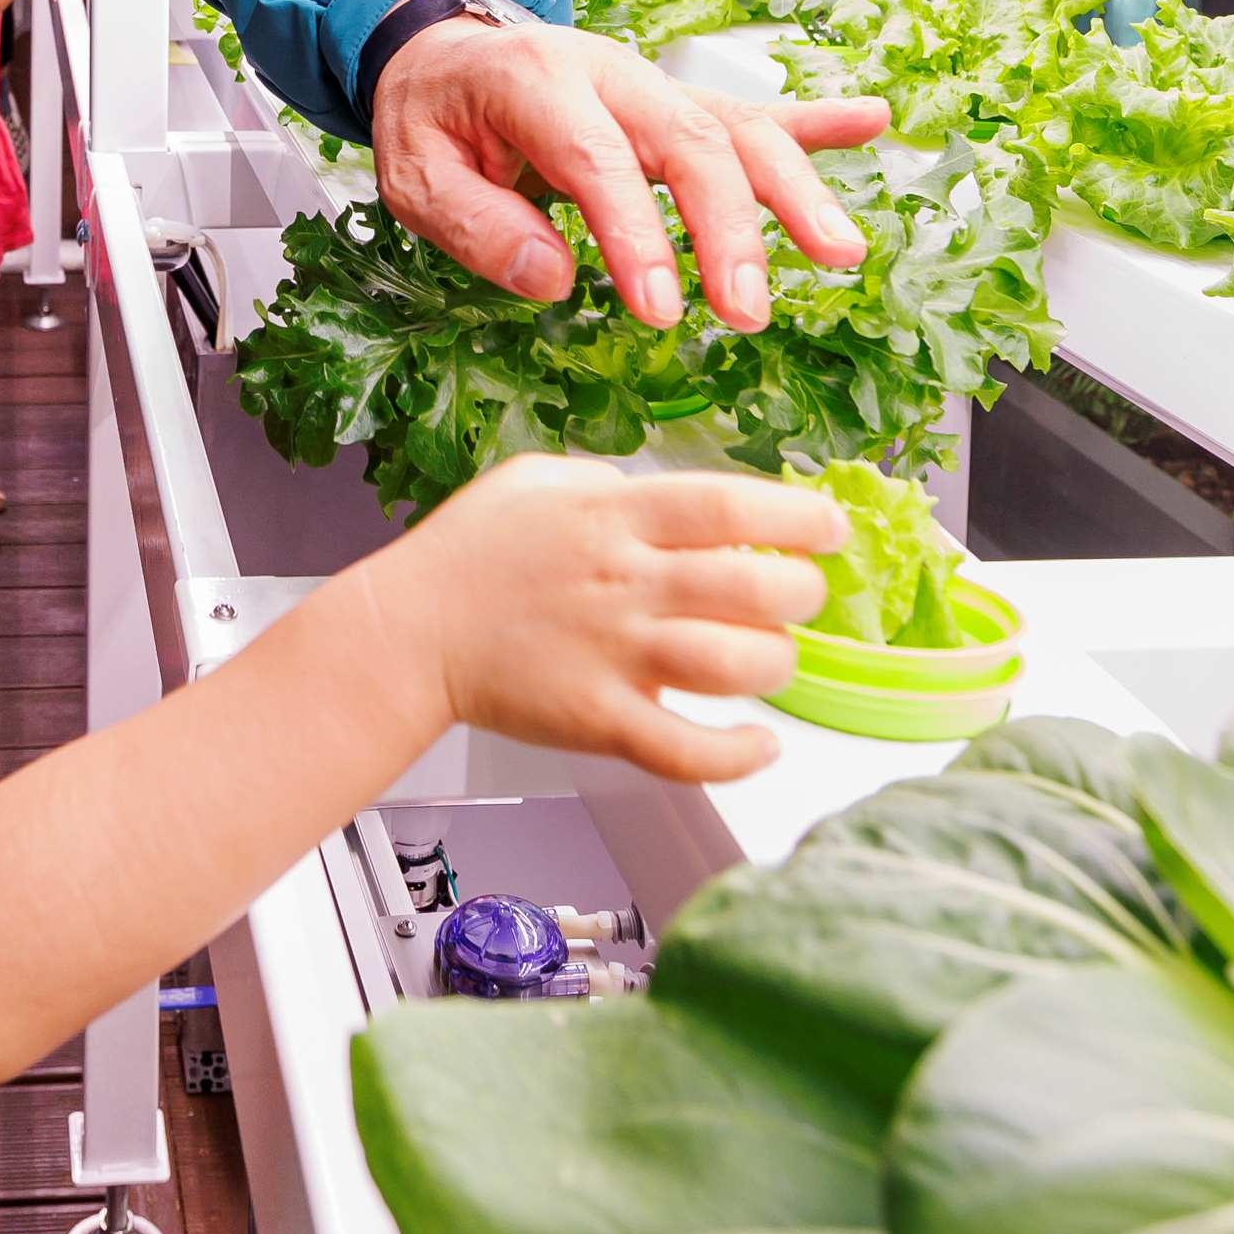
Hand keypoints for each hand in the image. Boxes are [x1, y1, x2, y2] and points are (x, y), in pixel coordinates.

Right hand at [369, 458, 841, 785]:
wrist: (406, 632)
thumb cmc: (467, 554)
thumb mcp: (535, 479)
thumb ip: (607, 482)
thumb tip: (660, 497)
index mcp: (616, 516)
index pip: (734, 508)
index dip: (800, 517)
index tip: (828, 528)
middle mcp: (626, 582)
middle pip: (757, 588)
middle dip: (803, 595)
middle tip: (800, 597)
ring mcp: (615, 654)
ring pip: (739, 666)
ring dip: (776, 664)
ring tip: (770, 660)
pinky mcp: (600, 719)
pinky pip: (689, 749)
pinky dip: (739, 754)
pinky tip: (760, 744)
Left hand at [370, 18, 888, 329]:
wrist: (441, 48)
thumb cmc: (432, 119)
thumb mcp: (414, 175)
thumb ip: (478, 226)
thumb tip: (551, 279)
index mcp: (534, 81)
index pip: (599, 160)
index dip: (636, 236)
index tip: (661, 310)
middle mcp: (609, 73)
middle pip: (689, 141)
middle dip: (729, 228)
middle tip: (746, 310)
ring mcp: (652, 84)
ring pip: (737, 128)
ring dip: (795, 190)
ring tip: (840, 253)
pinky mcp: (677, 102)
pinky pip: (754, 111)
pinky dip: (815, 122)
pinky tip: (872, 124)